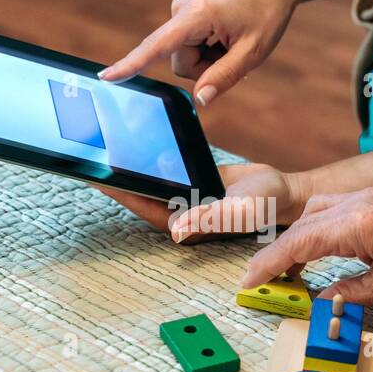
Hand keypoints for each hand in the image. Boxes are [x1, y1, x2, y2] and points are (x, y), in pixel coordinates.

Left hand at [94, 163, 306, 243]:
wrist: (283, 190)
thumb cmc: (265, 204)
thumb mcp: (241, 209)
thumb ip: (210, 218)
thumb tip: (178, 231)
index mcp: (186, 221)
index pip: (143, 205)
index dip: (119, 192)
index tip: (95, 175)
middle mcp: (180, 211)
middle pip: (141, 192)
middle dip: (117, 177)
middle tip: (90, 153)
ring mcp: (184, 196)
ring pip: (151, 179)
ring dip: (131, 165)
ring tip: (105, 144)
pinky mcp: (192, 181)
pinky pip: (167, 169)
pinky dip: (152, 157)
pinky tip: (138, 139)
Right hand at [97, 0, 302, 106]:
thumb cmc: (267, 14)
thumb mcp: (253, 52)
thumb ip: (224, 77)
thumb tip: (199, 100)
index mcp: (197, 15)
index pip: (157, 47)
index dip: (132, 65)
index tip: (106, 77)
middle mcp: (181, 9)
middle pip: (178, 62)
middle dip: (205, 67)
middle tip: (234, 51)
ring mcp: (180, 9)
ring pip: (182, 57)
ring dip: (208, 58)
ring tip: (231, 41)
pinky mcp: (183, 13)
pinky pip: (187, 47)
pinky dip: (207, 49)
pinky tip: (224, 36)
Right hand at [239, 188, 372, 306]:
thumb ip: (348, 294)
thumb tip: (320, 300)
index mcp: (357, 224)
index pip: (298, 243)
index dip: (269, 264)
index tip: (249, 281)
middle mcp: (357, 202)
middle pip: (301, 225)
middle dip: (278, 253)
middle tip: (262, 279)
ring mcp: (368, 196)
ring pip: (316, 212)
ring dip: (299, 238)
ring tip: (291, 269)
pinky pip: (335, 209)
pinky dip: (320, 229)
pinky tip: (322, 250)